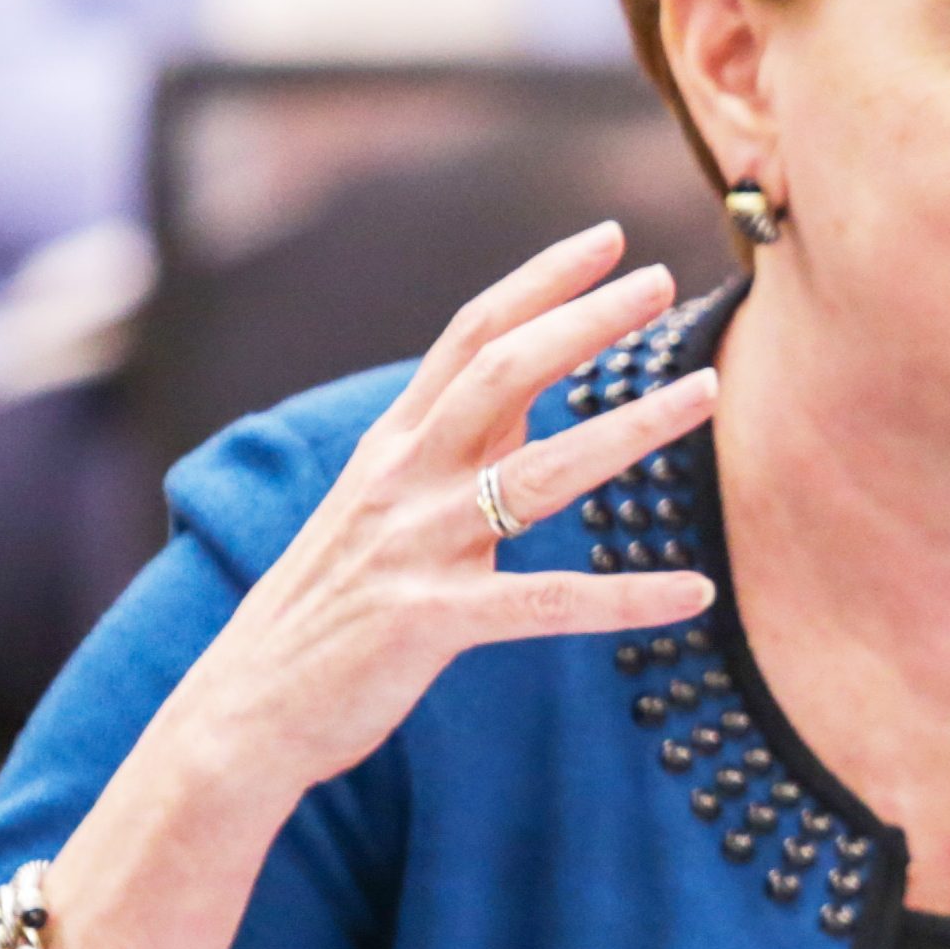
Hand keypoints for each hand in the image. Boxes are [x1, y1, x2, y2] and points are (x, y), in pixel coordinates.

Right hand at [151, 223, 720, 811]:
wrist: (243, 709)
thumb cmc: (325, 608)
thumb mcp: (381, 506)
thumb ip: (453, 450)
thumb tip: (537, 401)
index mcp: (392, 446)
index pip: (471, 335)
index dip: (541, 282)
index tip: (610, 239)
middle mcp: (402, 480)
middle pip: (502, 373)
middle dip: (585, 321)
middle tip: (663, 281)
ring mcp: (414, 548)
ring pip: (540, 474)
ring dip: (631, 427)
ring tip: (706, 392)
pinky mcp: (429, 622)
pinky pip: (548, 602)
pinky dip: (627, 596)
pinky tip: (697, 590)